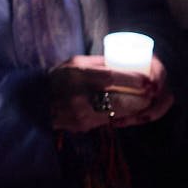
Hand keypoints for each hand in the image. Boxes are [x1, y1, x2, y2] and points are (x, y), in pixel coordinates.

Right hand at [49, 55, 173, 131]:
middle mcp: (78, 96)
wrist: (35, 101)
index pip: (110, 78)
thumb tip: (131, 62)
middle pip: (119, 100)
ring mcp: (80, 113)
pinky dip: (122, 116)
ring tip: (144, 101)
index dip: (133, 80)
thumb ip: (100, 63)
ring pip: (118, 113)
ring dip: (135, 108)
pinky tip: (128, 111)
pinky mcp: (82, 126)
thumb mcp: (75, 63)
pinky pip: (109, 121)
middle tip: (152, 92)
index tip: (148, 79)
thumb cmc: (59, 77)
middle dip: (141, 98)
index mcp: (77, 75)